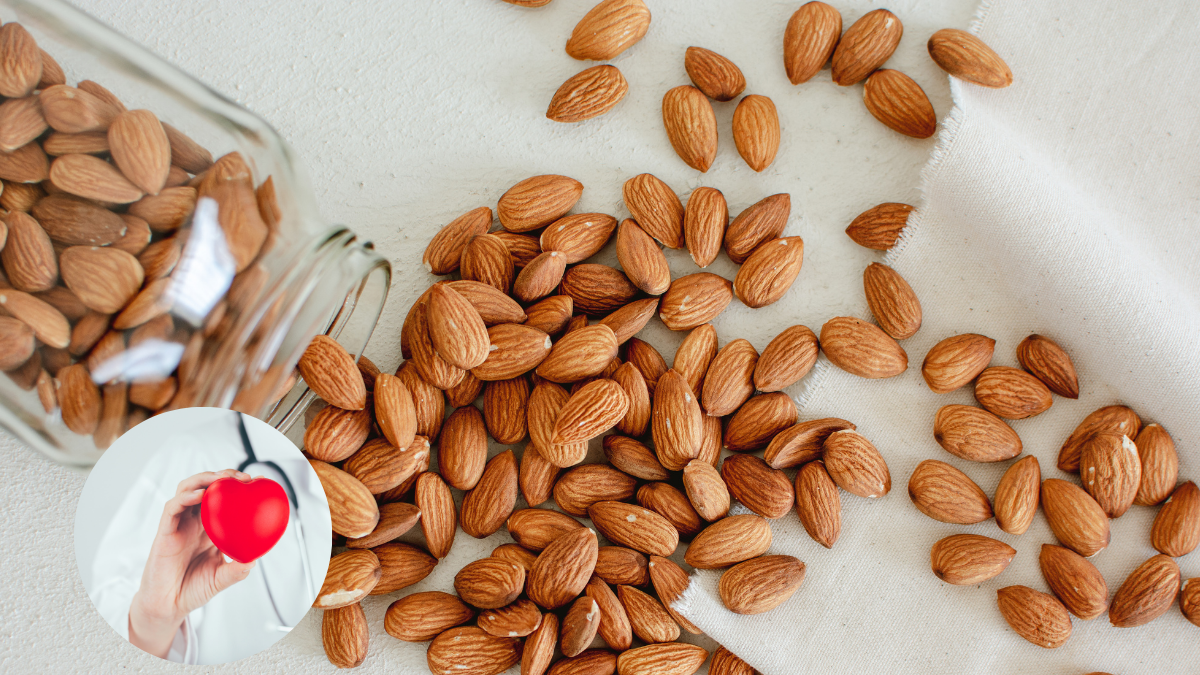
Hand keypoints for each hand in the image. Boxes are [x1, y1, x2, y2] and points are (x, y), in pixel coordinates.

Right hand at [127, 469, 256, 657]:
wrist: (168, 606)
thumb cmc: (193, 589)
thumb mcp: (222, 578)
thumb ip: (237, 570)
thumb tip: (255, 559)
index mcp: (209, 529)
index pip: (222, 499)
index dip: (237, 487)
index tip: (257, 482)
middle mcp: (194, 522)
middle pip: (206, 487)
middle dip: (223, 476)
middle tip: (243, 477)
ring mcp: (179, 525)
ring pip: (187, 490)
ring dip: (204, 479)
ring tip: (222, 478)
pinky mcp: (165, 531)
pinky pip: (172, 508)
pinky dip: (186, 497)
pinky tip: (200, 495)